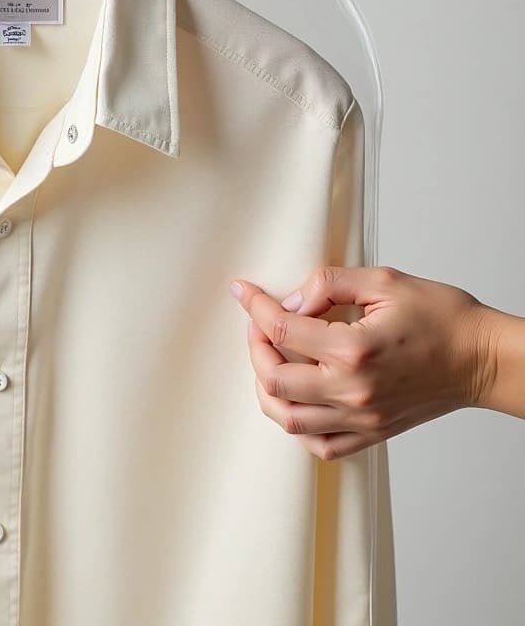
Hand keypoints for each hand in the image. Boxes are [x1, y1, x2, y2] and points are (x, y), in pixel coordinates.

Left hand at [228, 266, 498, 459]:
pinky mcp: (372, 433)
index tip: (243, 292)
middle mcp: (353, 391)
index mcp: (353, 350)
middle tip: (258, 326)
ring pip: (289, 419)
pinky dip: (297, 424)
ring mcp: (362, 418)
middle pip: (274, 380)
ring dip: (267, 388)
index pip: (282, 330)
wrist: (483, 358)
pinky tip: (296, 397)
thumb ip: (329, 285)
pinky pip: (320, 444)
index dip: (256, 307)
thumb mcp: (383, 281)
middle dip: (254, 348)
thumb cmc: (443, 317)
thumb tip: (291, 302)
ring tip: (269, 360)